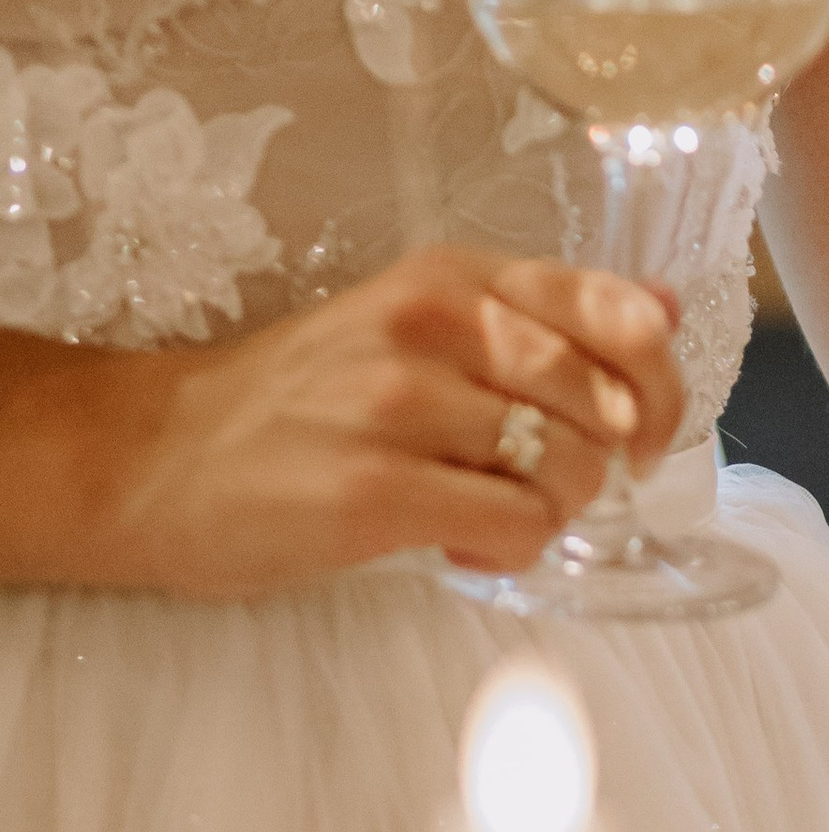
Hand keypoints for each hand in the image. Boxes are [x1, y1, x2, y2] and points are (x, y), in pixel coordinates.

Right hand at [106, 247, 683, 600]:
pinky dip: (507, 552)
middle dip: (593, 467)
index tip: (642, 432)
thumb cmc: (301, 401)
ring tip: (477, 509)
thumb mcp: (418, 328)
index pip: (617, 313)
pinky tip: (453, 540)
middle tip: (534, 486)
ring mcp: (395, 405)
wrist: (161, 457)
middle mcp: (429, 325)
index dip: (660, 385)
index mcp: (451, 278)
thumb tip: (664, 304)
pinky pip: (516, 529)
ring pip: (567, 473)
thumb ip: (540, 318)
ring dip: (544, 513)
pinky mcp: (370, 490)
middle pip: (605, 407)